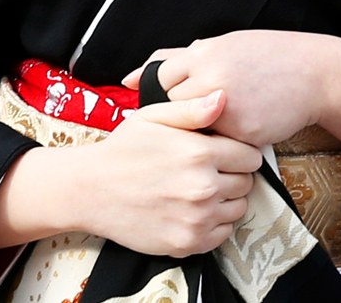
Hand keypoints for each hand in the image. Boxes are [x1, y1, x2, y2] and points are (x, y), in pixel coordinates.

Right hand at [68, 91, 262, 257]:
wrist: (91, 190)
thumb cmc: (123, 149)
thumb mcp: (154, 117)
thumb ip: (192, 108)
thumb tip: (223, 96)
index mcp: (199, 153)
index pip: (250, 157)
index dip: (240, 153)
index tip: (225, 154)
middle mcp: (203, 187)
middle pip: (246, 183)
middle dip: (234, 175)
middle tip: (211, 172)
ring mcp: (196, 219)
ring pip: (238, 209)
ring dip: (226, 200)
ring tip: (202, 190)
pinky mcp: (187, 243)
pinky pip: (223, 234)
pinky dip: (214, 224)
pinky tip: (194, 211)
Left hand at [125, 31, 340, 148]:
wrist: (314, 74)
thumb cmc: (267, 58)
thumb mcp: (224, 45)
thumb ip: (178, 59)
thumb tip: (130, 77)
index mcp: (204, 53)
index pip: (159, 78)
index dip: (167, 91)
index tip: (179, 97)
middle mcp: (210, 77)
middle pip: (170, 107)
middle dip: (180, 114)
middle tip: (199, 114)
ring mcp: (225, 107)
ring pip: (191, 130)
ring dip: (198, 131)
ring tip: (217, 123)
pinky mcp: (242, 132)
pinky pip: (217, 145)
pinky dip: (222, 141)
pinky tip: (238, 129)